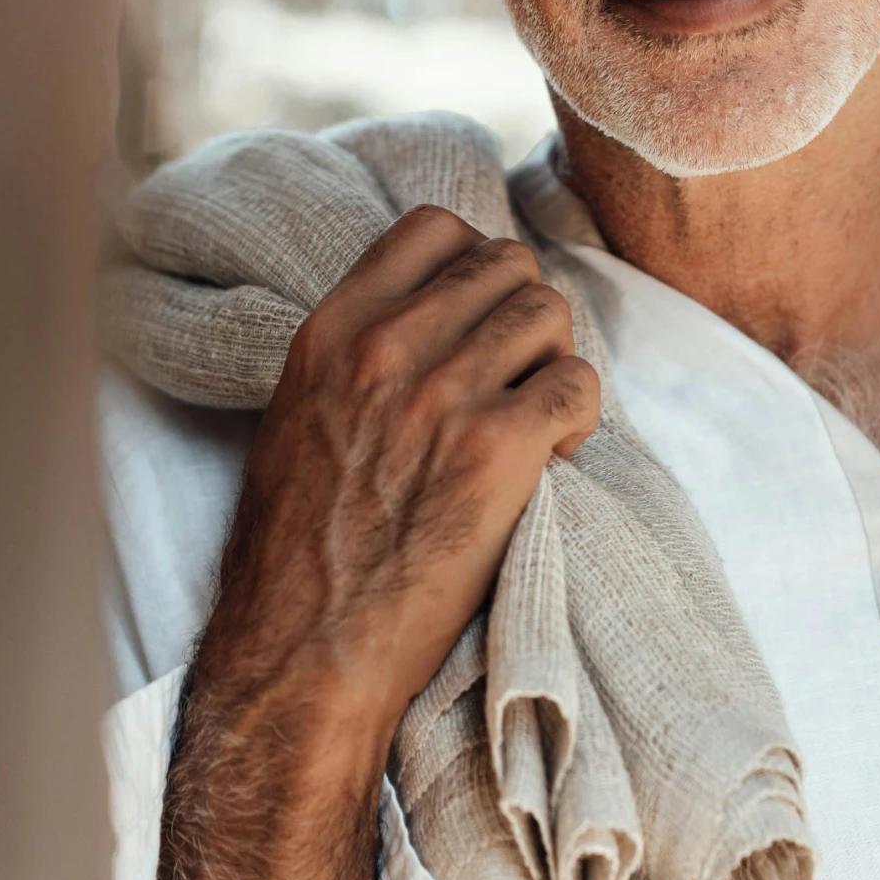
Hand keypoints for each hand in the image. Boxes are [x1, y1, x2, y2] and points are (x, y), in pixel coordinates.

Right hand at [198, 205, 600, 746]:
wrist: (303, 651)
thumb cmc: (298, 552)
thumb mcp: (298, 418)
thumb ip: (355, 356)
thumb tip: (428, 318)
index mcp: (331, 332)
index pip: (433, 228)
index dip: (476, 263)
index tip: (483, 314)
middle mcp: (384, 349)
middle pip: (506, 264)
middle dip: (527, 314)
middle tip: (521, 375)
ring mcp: (442, 396)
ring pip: (550, 314)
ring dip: (557, 361)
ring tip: (540, 416)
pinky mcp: (497, 452)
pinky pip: (578, 384)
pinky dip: (581, 416)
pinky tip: (556, 454)